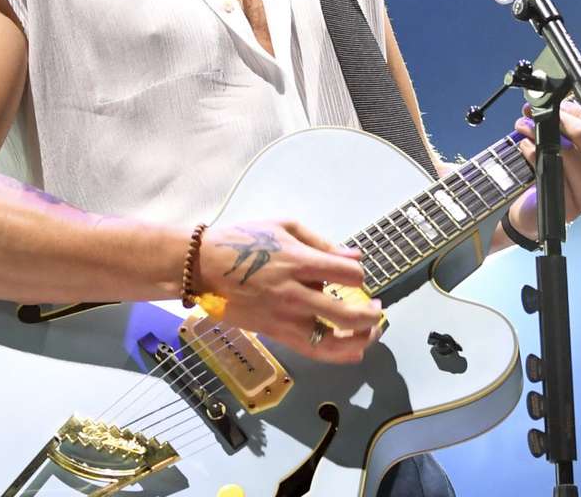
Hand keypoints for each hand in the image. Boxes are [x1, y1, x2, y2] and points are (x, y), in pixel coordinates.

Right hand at [195, 220, 383, 363]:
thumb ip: (322, 243)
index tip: (355, 273)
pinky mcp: (275, 334)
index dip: (359, 275)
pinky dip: (338, 354)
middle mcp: (296, 294)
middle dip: (370, 315)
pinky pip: (312, 351)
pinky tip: (353, 351)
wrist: (202, 267)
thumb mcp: (284, 226)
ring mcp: (285, 318)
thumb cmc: (243, 240)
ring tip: (371, 333)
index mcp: (299, 262)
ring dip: (360, 340)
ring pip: (332, 342)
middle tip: (378, 310)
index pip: (347, 274)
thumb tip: (355, 255)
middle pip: (346, 314)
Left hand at [509, 99, 580, 234]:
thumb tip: (553, 104)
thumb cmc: (552, 175)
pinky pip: (552, 172)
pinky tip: (525, 146)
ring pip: (568, 154)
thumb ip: (564, 124)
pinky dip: (534, 154)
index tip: (558, 106)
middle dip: (558, 119)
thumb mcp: (562, 146)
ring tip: (524, 128)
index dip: (579, 113)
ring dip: (541, 134)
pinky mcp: (570, 209)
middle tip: (536, 113)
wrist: (534, 212)